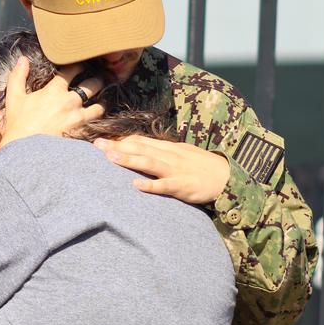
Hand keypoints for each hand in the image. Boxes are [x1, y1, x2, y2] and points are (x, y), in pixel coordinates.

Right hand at [0, 57, 105, 147]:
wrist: (25, 151)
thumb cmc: (18, 124)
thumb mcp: (14, 98)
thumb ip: (17, 76)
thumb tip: (22, 59)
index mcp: (55, 90)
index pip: (73, 70)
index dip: (78, 66)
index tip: (81, 66)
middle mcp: (70, 101)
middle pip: (92, 85)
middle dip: (97, 80)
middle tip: (98, 80)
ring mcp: (78, 118)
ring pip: (100, 106)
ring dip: (102, 103)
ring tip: (103, 102)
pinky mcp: (82, 133)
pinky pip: (97, 125)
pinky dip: (100, 122)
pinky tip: (101, 121)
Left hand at [94, 135, 229, 203]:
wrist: (227, 177)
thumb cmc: (201, 166)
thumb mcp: (181, 154)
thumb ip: (161, 152)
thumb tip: (141, 149)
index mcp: (169, 148)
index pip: (140, 141)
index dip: (120, 140)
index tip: (100, 138)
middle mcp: (170, 156)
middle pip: (140, 148)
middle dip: (117, 146)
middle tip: (96, 144)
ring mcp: (176, 170)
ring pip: (149, 163)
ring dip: (129, 160)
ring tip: (110, 158)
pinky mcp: (183, 186)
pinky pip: (165, 186)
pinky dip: (151, 185)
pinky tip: (136, 186)